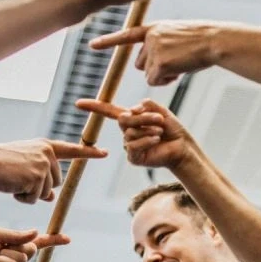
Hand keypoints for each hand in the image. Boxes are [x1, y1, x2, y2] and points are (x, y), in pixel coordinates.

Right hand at [0, 139, 106, 203]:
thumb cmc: (0, 163)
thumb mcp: (23, 168)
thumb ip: (40, 178)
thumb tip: (51, 197)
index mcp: (45, 147)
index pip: (71, 150)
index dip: (89, 153)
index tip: (105, 153)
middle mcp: (47, 154)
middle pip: (55, 183)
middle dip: (38, 188)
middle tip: (18, 178)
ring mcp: (42, 165)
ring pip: (44, 193)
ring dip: (28, 194)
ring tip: (13, 180)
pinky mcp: (36, 177)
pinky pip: (34, 199)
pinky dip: (22, 198)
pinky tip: (11, 185)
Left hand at [0, 228, 68, 261]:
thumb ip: (16, 235)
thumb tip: (36, 233)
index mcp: (16, 246)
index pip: (38, 243)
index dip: (53, 241)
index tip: (67, 239)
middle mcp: (18, 259)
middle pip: (30, 248)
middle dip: (16, 245)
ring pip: (21, 257)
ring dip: (5, 254)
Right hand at [77, 98, 194, 169]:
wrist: (182, 147)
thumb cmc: (172, 129)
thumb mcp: (160, 111)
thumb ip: (146, 105)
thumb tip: (131, 110)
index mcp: (131, 119)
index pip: (108, 111)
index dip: (94, 107)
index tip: (78, 104)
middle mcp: (127, 132)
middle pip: (123, 120)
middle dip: (142, 117)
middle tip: (160, 119)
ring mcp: (129, 145)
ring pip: (129, 133)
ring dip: (148, 129)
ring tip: (160, 131)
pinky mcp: (133, 158)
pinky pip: (133, 146)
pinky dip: (146, 140)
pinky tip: (156, 139)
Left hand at [91, 20, 232, 85]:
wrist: (214, 40)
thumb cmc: (203, 40)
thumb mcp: (179, 34)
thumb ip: (162, 43)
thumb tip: (154, 66)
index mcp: (155, 28)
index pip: (127, 35)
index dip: (108, 41)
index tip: (91, 45)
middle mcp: (150, 37)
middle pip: (140, 63)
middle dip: (155, 67)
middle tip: (177, 61)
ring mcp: (153, 49)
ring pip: (147, 73)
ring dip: (162, 74)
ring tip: (181, 63)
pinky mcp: (158, 63)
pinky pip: (154, 81)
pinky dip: (166, 80)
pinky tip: (180, 70)